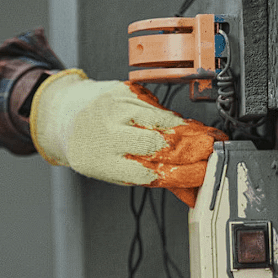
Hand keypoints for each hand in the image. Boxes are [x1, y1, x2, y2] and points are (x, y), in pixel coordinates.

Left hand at [29, 69, 227, 206]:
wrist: (66, 114)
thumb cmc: (91, 148)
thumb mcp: (112, 171)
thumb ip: (146, 176)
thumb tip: (186, 186)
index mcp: (104, 161)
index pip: (149, 171)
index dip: (179, 174)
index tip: (200, 174)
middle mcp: (108, 133)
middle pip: (159, 143)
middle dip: (190, 150)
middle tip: (210, 154)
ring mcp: (117, 108)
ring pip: (163, 121)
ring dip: (188, 131)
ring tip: (205, 139)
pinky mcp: (125, 91)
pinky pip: (157, 105)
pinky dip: (172, 117)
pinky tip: (183, 124)